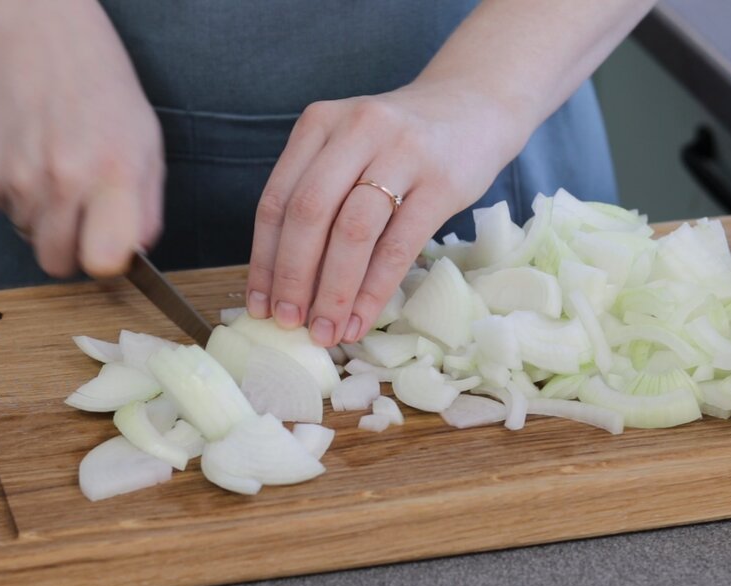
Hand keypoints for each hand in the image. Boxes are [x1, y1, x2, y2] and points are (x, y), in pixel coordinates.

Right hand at [0, 1, 162, 276]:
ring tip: (64, 181)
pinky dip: (25, 201)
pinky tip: (40, 165)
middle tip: (88, 223)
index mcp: (113, 175)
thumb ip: (146, 207)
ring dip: (49, 224)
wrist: (41, 42)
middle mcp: (63, 180)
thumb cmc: (101, 90)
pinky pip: (9, 214)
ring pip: (32, 240)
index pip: (104, 261)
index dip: (109, 265)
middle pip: (58, 263)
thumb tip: (137, 252)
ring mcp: (21, 178)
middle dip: (74, 252)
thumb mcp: (148, 145)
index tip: (113, 252)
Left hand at [245, 81, 525, 346]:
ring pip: (352, 232)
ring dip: (333, 291)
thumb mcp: (349, 148)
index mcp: (320, 122)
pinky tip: (361, 318)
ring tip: (325, 331)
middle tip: (289, 323)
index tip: (258, 305)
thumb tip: (286, 282)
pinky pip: (399, 246)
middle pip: (309, 214)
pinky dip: (374, 291)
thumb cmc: (400, 143)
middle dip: (293, 278)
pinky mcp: (441, 183)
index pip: (277, 199)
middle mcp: (357, 130)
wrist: (473, 109)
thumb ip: (318, 192)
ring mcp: (402, 153)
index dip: (263, 259)